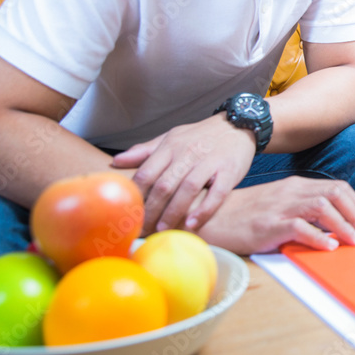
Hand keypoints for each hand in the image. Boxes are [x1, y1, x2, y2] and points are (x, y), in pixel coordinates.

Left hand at [111, 115, 254, 233]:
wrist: (238, 124)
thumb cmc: (201, 135)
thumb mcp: (172, 137)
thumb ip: (145, 151)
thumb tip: (116, 162)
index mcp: (170, 146)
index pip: (146, 173)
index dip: (135, 196)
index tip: (128, 214)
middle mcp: (188, 153)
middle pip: (164, 185)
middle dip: (151, 210)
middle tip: (143, 229)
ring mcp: (210, 161)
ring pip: (188, 189)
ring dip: (174, 213)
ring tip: (163, 230)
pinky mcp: (229, 170)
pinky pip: (217, 193)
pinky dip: (204, 209)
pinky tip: (193, 223)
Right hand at [198, 177, 354, 253]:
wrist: (211, 216)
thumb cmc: (245, 214)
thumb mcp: (278, 203)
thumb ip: (302, 208)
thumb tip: (331, 224)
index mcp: (295, 185)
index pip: (337, 187)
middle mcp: (291, 191)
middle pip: (335, 194)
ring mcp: (280, 206)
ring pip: (323, 208)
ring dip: (344, 226)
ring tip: (353, 242)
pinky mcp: (269, 224)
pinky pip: (300, 228)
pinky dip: (319, 238)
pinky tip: (329, 247)